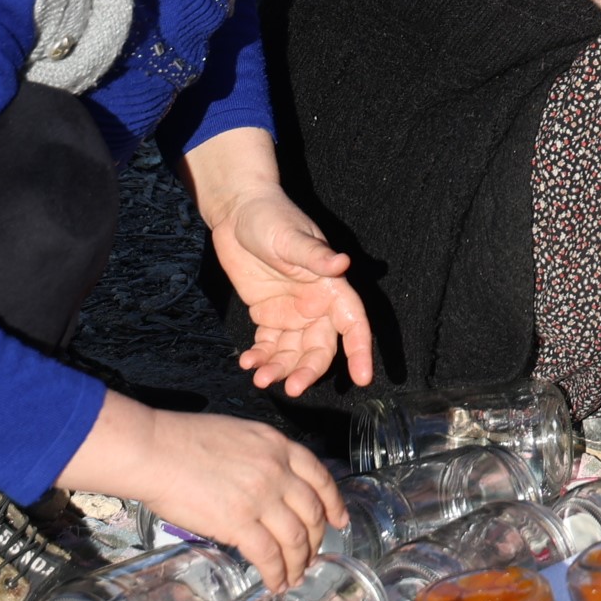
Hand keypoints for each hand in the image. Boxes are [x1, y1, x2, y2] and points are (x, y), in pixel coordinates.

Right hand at [61, 394, 346, 590]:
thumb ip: (263, 457)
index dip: (334, 503)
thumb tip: (270, 484)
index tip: (340, 521)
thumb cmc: (183, 440)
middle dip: (316, 539)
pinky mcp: (240, 523)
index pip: (320, 478)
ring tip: (295, 576)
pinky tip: (275, 583)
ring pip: (296, 538)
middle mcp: (279, 472)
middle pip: (312, 512)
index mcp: (280, 447)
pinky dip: (276, 573)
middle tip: (312, 555)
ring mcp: (262, 498)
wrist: (154, 450)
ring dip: (299, 562)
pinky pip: (269, 555)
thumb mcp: (240, 435)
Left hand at [212, 186, 375, 394]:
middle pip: (321, 348)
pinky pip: (269, 345)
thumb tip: (342, 263)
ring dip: (281, 369)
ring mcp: (292, 312)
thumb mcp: (291, 237)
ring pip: (294, 352)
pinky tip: (248, 363)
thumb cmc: (271, 218)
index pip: (353, 324)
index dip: (360, 351)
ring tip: (260, 379)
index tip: (363, 378)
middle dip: (309, 370)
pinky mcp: (268, 314)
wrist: (237, 212)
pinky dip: (261, 358)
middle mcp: (317, 304)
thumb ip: (316, 255)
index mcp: (331, 287)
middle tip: (292, 388)